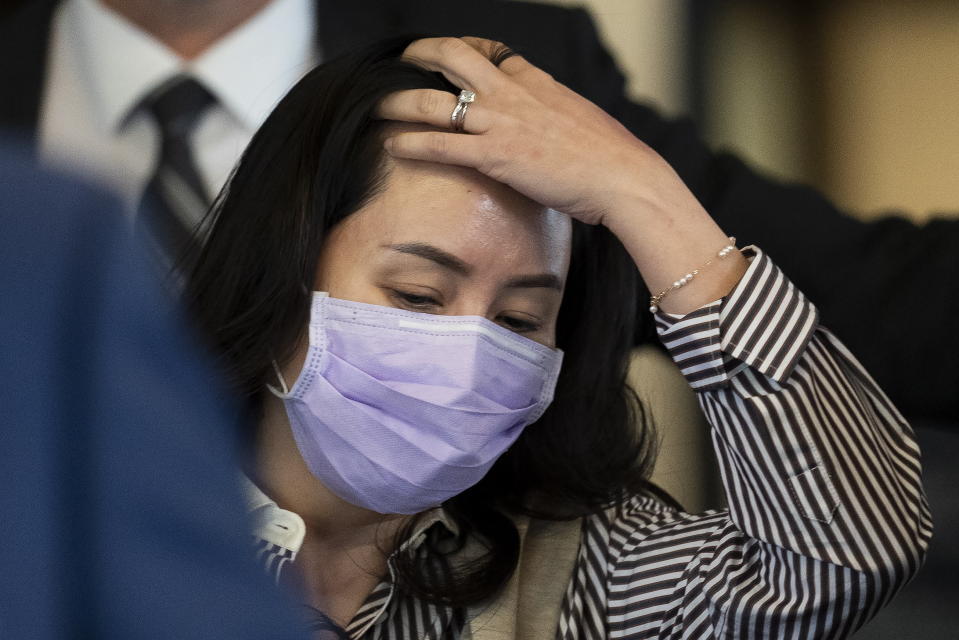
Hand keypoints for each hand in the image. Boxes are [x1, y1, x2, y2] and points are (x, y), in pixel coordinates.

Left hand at [377, 37, 747, 313]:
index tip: (447, 56)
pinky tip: (391, 146)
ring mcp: (501, 123)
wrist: (624, 179)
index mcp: (536, 82)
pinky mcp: (495, 157)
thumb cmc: (611, 158)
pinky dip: (410, 144)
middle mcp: (513, 94)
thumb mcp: (582, 121)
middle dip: (420, 54)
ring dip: (398, 101)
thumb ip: (555, 116)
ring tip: (375, 106)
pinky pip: (440, 146)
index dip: (464, 50)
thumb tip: (549, 126)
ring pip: (434, 101)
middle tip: (402, 62)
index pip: (491, 52)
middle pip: (453, 57)